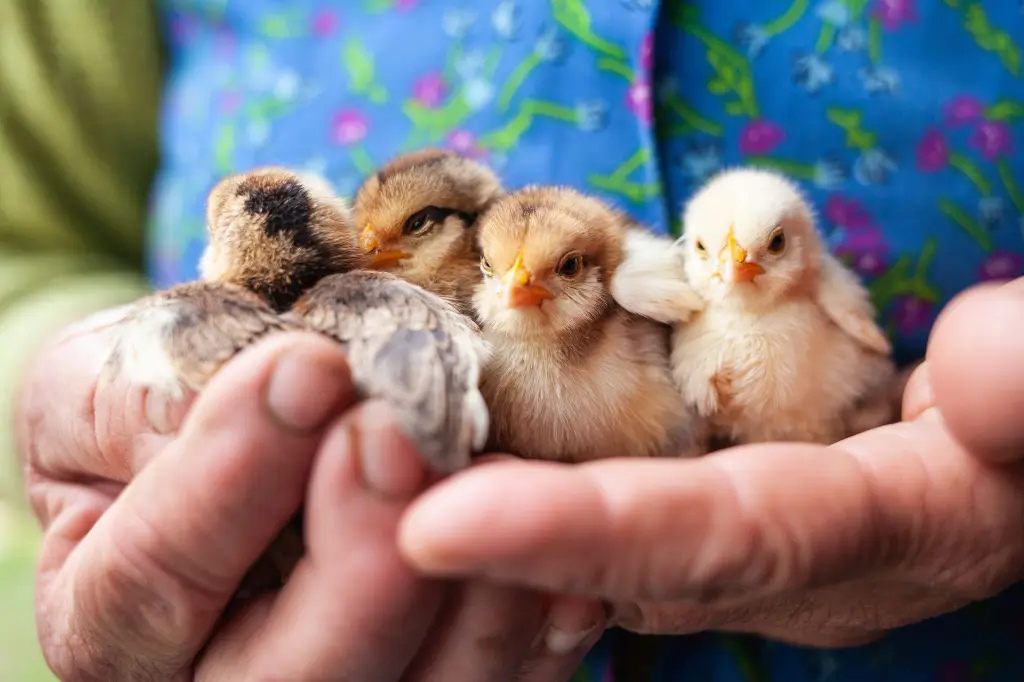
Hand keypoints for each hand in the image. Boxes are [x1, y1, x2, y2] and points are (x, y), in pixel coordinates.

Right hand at [17, 313, 603, 680]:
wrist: (208, 432)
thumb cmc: (139, 407)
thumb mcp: (96, 385)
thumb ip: (139, 403)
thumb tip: (277, 395)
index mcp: (108, 622)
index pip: (155, 577)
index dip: (233, 478)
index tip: (312, 368)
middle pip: (292, 678)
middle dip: (359, 561)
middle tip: (401, 434)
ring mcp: (338, 680)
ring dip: (463, 592)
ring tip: (490, 469)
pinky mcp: (420, 671)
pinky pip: (487, 681)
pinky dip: (531, 627)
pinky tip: (558, 556)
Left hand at [398, 279, 1023, 647]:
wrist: (1014, 462)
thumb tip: (961, 367)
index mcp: (861, 536)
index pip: (708, 542)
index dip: (579, 537)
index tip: (435, 527)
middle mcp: (771, 568)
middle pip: (609, 565)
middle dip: (478, 536)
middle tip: (346, 475)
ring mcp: (727, 552)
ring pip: (587, 557)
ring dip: (472, 521)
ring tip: (352, 464)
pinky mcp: (703, 523)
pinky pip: (596, 528)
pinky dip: (515, 502)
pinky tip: (428, 463)